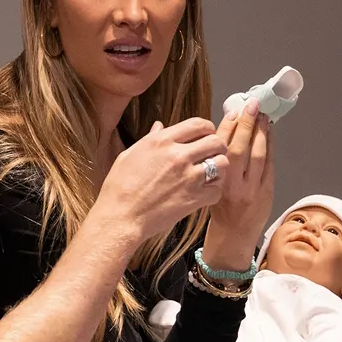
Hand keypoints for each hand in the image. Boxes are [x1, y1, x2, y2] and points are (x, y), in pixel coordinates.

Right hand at [95, 119, 228, 242]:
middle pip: (215, 141)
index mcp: (162, 142)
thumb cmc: (119, 188)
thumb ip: (149, 138)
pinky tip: (205, 192)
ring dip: (219, 167)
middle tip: (212, 154)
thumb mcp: (129, 155)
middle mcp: (178, 156)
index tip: (206, 134)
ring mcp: (188, 177)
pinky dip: (214, 190)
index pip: (198, 124)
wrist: (121, 216)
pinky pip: (217, 189)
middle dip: (217, 146)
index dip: (207, 128)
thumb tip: (159, 126)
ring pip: (222, 163)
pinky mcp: (194, 198)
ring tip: (211, 173)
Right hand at [199, 102, 274, 271]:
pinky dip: (270, 148)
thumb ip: (198, 159)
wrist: (230, 236)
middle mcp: (230, 185)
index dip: (227, 127)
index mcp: (210, 181)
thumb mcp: (195, 185)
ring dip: (261, 132)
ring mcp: (250, 190)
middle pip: (240, 148)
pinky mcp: (265, 193)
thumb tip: (189, 128)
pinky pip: (269, 166)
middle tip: (252, 105)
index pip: (219, 148)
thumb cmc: (212, 209)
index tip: (233, 111)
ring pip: (258, 155)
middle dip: (247, 124)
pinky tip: (269, 134)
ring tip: (263, 116)